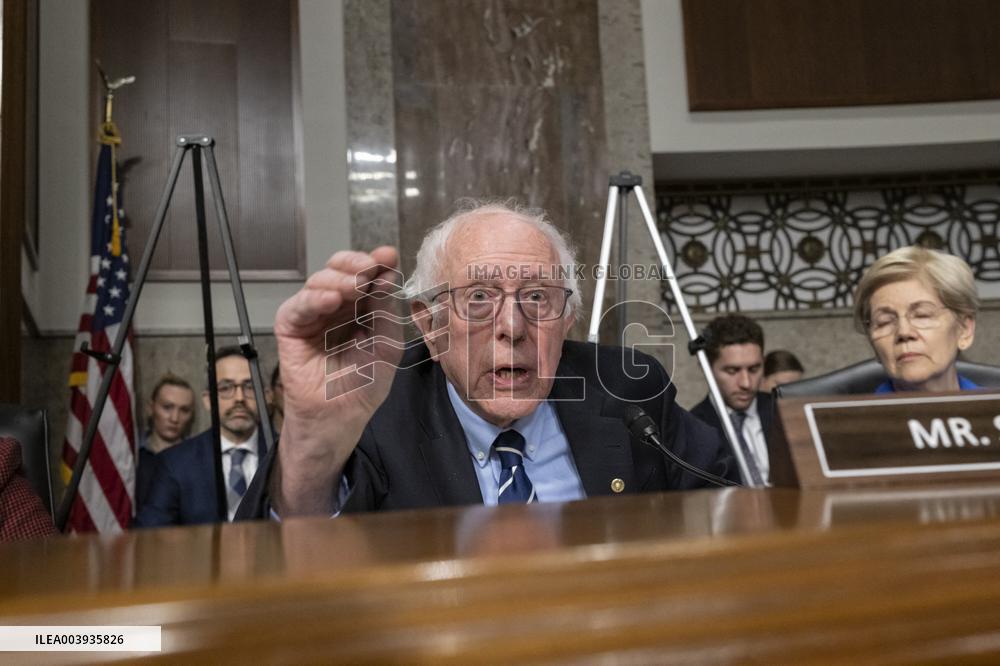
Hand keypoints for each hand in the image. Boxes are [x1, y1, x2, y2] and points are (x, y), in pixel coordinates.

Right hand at [272, 247, 403, 514]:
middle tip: (370, 270)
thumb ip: (386, 309)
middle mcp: (336, 305)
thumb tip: (388, 273)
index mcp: (361, 306)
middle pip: (341, 269)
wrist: (340, 417)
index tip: (388, 257)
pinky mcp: (291, 327)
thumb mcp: (386, 344)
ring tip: (357, 288)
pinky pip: (298, 305)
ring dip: (340, 281)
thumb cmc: (364, 384)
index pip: (366, 275)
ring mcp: (312, 314)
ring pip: (320, 281)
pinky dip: (315, 299)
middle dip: (357, 265)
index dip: (376, 263)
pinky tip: (332, 301)